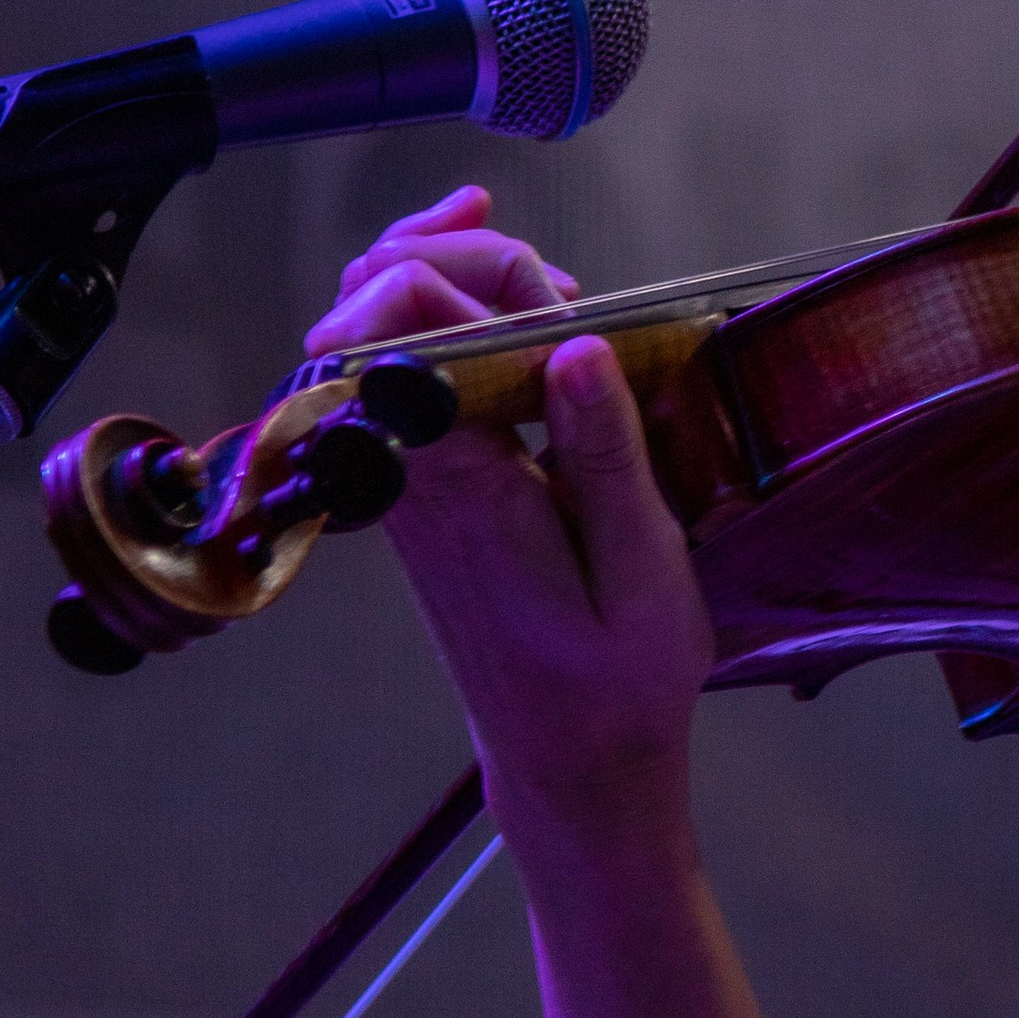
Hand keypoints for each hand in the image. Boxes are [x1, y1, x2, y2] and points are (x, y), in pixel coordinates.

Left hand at [307, 187, 714, 833]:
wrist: (567, 760)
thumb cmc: (617, 680)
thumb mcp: (643, 572)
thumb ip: (604, 455)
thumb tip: (574, 343)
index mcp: (457, 479)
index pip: (403, 320)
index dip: (484, 277)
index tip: (569, 310)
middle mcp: (405, 464)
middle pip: (375, 296)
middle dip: (465, 257)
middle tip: (563, 288)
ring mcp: (401, 469)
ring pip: (375, 321)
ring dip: (449, 269)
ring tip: (536, 267)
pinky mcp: (418, 480)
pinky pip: (398, 365)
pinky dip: (446, 311)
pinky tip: (509, 298)